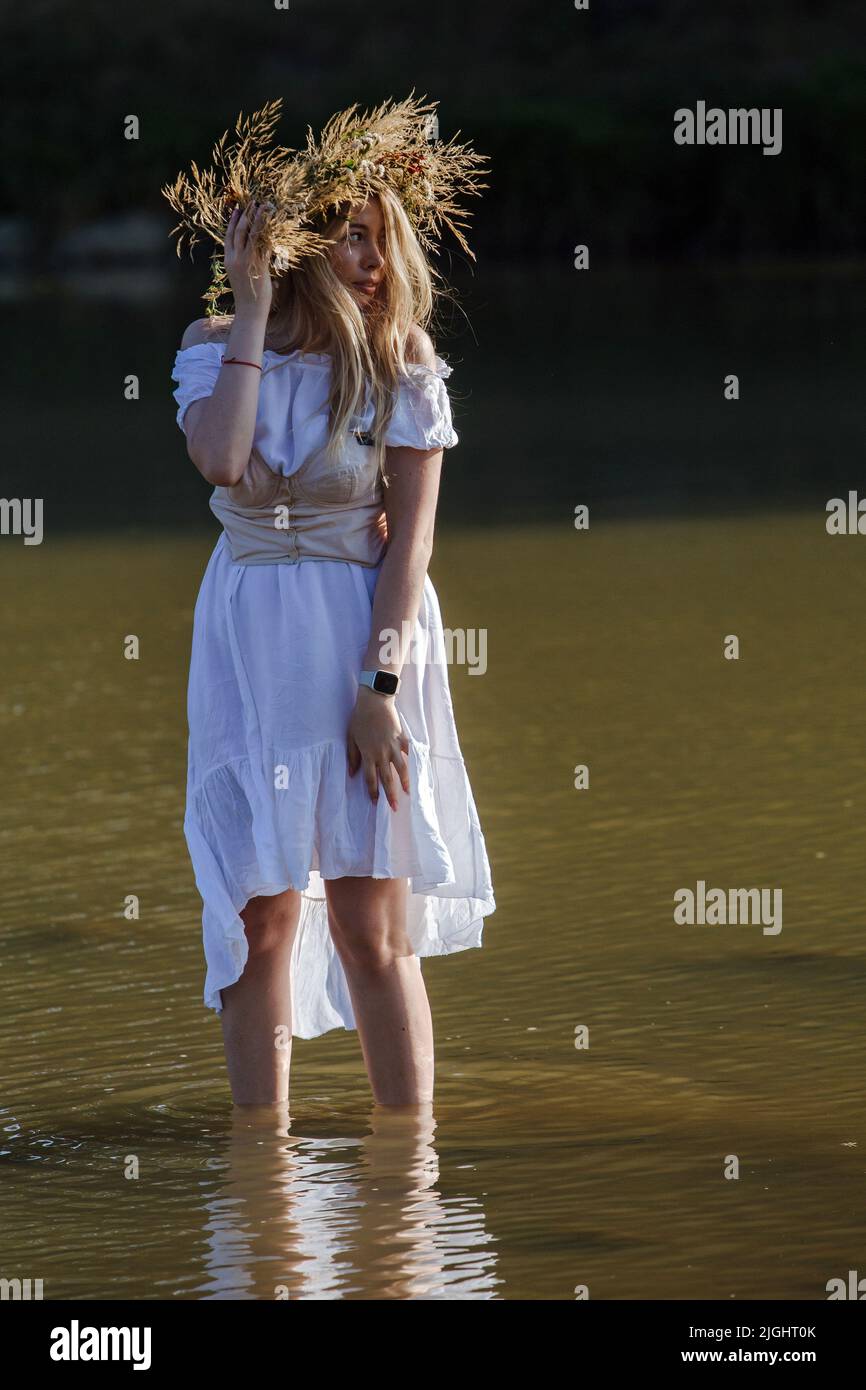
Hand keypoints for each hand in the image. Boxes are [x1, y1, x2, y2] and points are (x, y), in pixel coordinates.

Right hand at [224, 199, 272, 317]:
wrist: (250, 310)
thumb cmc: (248, 295)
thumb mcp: (240, 275)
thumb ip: (243, 261)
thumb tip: (252, 249)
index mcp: (228, 260)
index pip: (229, 236)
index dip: (233, 221)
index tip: (238, 208)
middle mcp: (235, 259)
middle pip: (239, 231)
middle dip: (246, 215)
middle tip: (253, 202)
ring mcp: (247, 262)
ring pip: (252, 235)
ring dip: (259, 219)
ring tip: (265, 207)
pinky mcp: (259, 266)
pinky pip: (264, 245)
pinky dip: (269, 234)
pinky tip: (274, 225)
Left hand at [347, 686, 409, 810]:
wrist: (374, 701)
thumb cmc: (359, 718)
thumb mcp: (351, 737)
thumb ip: (352, 756)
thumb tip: (352, 773)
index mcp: (368, 754)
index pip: (371, 778)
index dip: (373, 792)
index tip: (376, 803)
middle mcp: (381, 754)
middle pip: (387, 778)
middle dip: (390, 795)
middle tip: (395, 808)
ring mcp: (393, 746)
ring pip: (401, 769)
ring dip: (405, 782)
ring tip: (408, 793)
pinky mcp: (402, 738)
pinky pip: (408, 752)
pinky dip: (412, 761)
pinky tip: (416, 770)